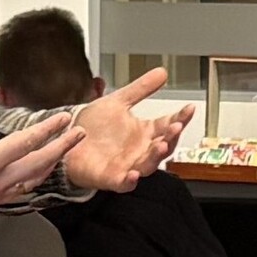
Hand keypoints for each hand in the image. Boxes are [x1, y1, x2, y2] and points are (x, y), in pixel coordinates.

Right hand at [0, 94, 79, 226]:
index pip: (23, 143)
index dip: (46, 130)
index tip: (63, 118)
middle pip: (38, 163)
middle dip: (61, 147)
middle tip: (78, 133)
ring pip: (33, 179)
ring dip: (53, 163)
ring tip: (66, 150)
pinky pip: (22, 189)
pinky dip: (38, 177)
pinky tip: (41, 170)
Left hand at [65, 73, 190, 192]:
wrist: (67, 140)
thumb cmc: (93, 126)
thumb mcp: (118, 101)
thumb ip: (140, 89)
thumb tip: (162, 72)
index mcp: (144, 133)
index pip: (168, 125)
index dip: (180, 118)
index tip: (189, 108)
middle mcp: (139, 151)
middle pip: (163, 147)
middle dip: (171, 137)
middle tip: (176, 125)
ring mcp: (127, 165)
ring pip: (148, 165)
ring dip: (156, 156)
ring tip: (162, 145)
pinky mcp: (110, 178)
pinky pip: (124, 183)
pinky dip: (130, 181)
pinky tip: (134, 174)